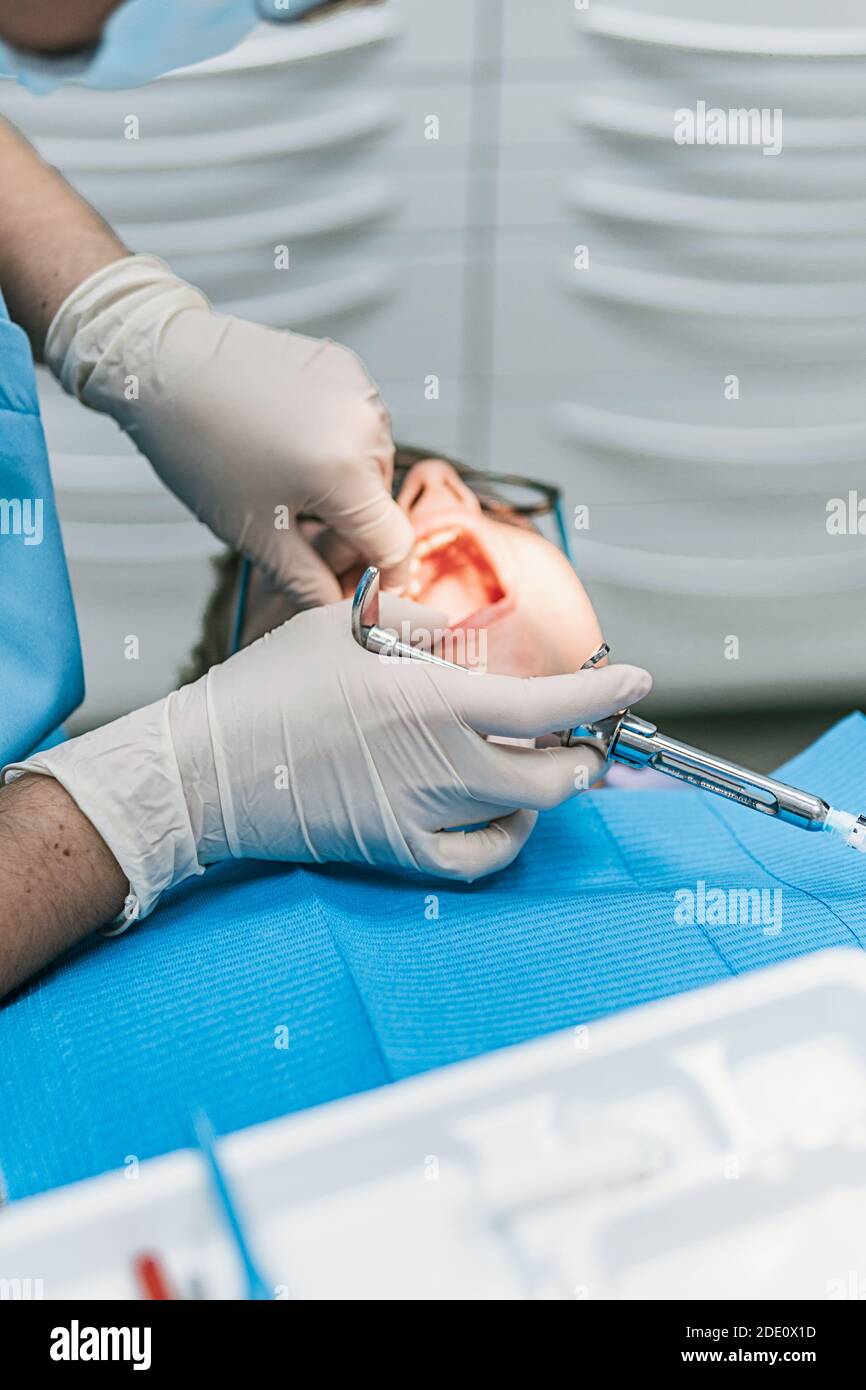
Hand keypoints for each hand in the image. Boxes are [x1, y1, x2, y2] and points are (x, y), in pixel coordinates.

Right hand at [9, 599, 651, 914]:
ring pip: (522, 812)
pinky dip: (508, 840)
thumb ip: (414, 616)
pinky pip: (479, 859)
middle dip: (585, 752)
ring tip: (546, 761)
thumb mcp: (344, 624)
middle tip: (587, 731)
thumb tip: (454, 630)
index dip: (603, 694)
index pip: (549, 704)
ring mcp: (423, 816)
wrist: (210, 767)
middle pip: (555, 775)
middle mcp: (442, 766)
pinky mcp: (399, 851)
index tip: (637, 682)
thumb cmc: (272, 688)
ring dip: (547, 786)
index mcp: (435, 701)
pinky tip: (509, 818)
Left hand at [45, 254, 414, 606]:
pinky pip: (357, 425)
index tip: (360, 590)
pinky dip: (334, 445)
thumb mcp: (255, 534)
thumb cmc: (199, 445)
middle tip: (300, 540)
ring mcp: (358, 390)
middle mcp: (365, 424)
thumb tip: (336, 607)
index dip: (382, 580)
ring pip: (369, 467)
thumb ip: (307, 582)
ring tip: (285, 484)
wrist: (163, 366)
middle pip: (381, 506)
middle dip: (350, 532)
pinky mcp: (344, 367)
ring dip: (342, 488)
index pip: (396, 545)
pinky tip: (289, 445)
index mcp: (347, 470)